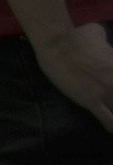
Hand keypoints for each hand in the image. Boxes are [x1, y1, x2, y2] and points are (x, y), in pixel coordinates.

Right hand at [38, 22, 112, 136]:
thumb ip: (104, 42)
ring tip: (112, 114)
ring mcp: (105, 93)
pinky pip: (106, 119)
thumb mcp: (98, 33)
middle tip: (111, 97)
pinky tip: (112, 130)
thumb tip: (102, 41)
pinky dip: (111, 126)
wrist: (57, 45)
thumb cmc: (77, 35)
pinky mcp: (90, 101)